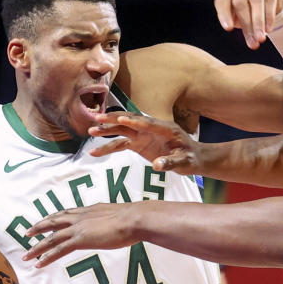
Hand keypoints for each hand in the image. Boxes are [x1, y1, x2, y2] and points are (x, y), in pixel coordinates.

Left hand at [22, 203, 142, 266]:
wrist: (135, 219)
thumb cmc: (135, 218)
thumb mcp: (123, 216)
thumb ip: (116, 219)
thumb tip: (121, 223)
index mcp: (91, 210)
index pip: (68, 213)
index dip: (56, 217)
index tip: (47, 220)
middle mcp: (82, 217)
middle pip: (54, 221)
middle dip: (40, 227)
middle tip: (27, 232)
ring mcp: (79, 228)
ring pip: (52, 237)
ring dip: (37, 246)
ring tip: (26, 254)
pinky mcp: (81, 239)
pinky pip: (58, 250)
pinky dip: (46, 256)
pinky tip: (38, 263)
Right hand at [88, 112, 202, 172]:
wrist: (192, 157)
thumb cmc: (190, 158)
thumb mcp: (185, 162)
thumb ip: (171, 163)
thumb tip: (158, 165)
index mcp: (166, 129)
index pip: (148, 123)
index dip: (135, 121)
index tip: (121, 119)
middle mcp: (152, 128)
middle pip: (130, 121)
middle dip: (114, 119)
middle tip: (97, 118)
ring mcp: (143, 135)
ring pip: (122, 130)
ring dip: (107, 130)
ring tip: (90, 131)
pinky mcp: (138, 143)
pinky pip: (121, 144)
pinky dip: (108, 147)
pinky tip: (94, 152)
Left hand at [215, 0, 282, 48]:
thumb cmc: (246, 10)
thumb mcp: (238, 18)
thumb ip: (241, 27)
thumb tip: (252, 43)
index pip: (222, 0)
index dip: (225, 14)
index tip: (229, 29)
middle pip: (240, 2)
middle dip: (247, 23)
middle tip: (253, 42)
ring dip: (259, 21)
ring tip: (261, 38)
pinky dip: (269, 15)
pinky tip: (269, 28)